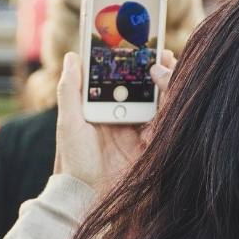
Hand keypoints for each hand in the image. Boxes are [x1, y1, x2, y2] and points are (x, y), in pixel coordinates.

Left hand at [54, 50, 175, 190]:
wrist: (86, 195)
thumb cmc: (74, 160)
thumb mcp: (69, 122)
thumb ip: (70, 90)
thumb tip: (72, 56)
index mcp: (104, 109)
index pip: (121, 80)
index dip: (131, 62)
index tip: (139, 43)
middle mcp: (123, 117)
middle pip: (145, 88)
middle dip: (156, 70)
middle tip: (163, 53)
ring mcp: (138, 131)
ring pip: (158, 103)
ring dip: (166, 85)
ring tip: (168, 68)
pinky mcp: (150, 147)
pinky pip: (164, 125)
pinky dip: (169, 111)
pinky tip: (170, 97)